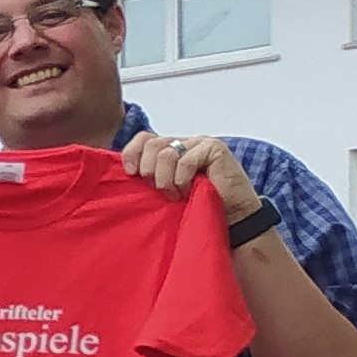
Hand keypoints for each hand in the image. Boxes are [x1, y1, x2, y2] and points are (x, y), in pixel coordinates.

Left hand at [121, 129, 261, 224]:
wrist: (231, 217)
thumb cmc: (195, 206)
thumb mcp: (164, 189)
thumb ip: (149, 176)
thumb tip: (124, 172)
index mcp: (170, 149)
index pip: (144, 138)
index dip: (131, 153)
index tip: (131, 174)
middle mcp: (184, 142)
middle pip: (152, 144)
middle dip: (149, 171)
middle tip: (160, 190)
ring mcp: (200, 143)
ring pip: (166, 154)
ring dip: (166, 180)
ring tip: (177, 195)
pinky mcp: (214, 149)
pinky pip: (184, 161)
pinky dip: (181, 180)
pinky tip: (189, 191)